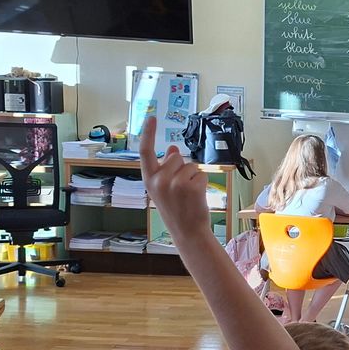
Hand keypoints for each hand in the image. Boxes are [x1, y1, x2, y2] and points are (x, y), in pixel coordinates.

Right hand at [138, 116, 209, 237]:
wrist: (187, 232)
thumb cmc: (177, 209)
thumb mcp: (164, 189)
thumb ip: (165, 169)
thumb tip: (172, 148)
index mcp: (149, 180)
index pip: (145, 152)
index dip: (148, 133)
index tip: (151, 117)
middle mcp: (158, 180)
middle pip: (176, 157)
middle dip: (182, 168)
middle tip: (181, 190)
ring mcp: (174, 183)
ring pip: (191, 165)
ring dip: (194, 177)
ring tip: (188, 195)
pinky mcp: (190, 186)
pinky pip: (201, 174)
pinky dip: (203, 183)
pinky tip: (197, 197)